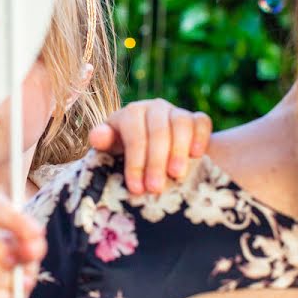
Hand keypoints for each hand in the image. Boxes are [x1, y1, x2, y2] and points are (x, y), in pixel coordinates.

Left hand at [89, 99, 211, 194]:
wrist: (152, 152)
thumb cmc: (126, 154)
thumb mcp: (111, 149)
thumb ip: (103, 142)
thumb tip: (96, 136)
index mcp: (129, 114)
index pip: (133, 134)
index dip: (135, 162)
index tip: (136, 188)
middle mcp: (152, 108)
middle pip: (157, 131)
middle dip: (155, 162)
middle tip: (155, 188)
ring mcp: (175, 111)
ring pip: (180, 123)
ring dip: (179, 150)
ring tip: (176, 175)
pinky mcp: (195, 118)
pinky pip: (201, 121)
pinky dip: (200, 137)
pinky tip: (197, 155)